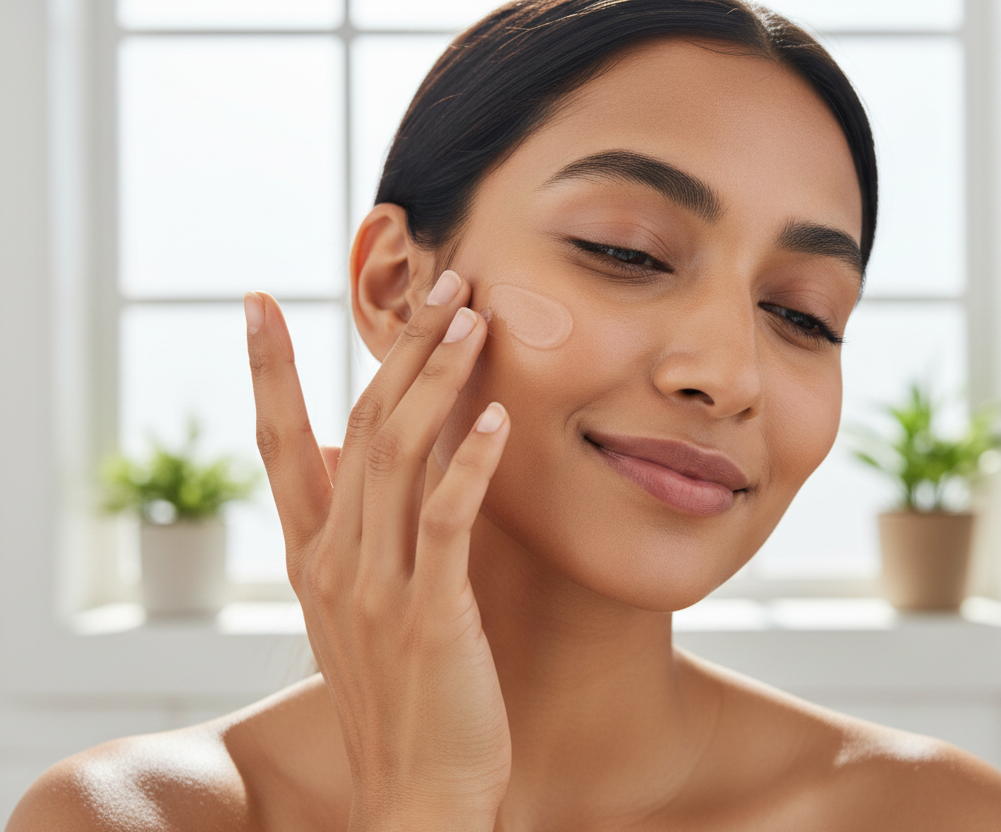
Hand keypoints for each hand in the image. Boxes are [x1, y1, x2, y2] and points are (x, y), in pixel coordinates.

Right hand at [244, 273, 510, 831]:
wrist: (416, 794)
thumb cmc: (401, 698)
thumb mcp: (359, 612)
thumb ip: (355, 538)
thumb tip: (360, 468)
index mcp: (312, 557)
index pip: (280, 443)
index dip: (270, 370)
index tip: (258, 302)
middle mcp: (333, 562)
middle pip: (359, 426)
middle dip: (399, 348)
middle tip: (439, 282)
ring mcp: (376, 589)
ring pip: (400, 456)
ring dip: (438, 380)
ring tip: (474, 318)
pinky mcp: (430, 615)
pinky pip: (447, 521)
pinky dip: (470, 464)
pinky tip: (496, 418)